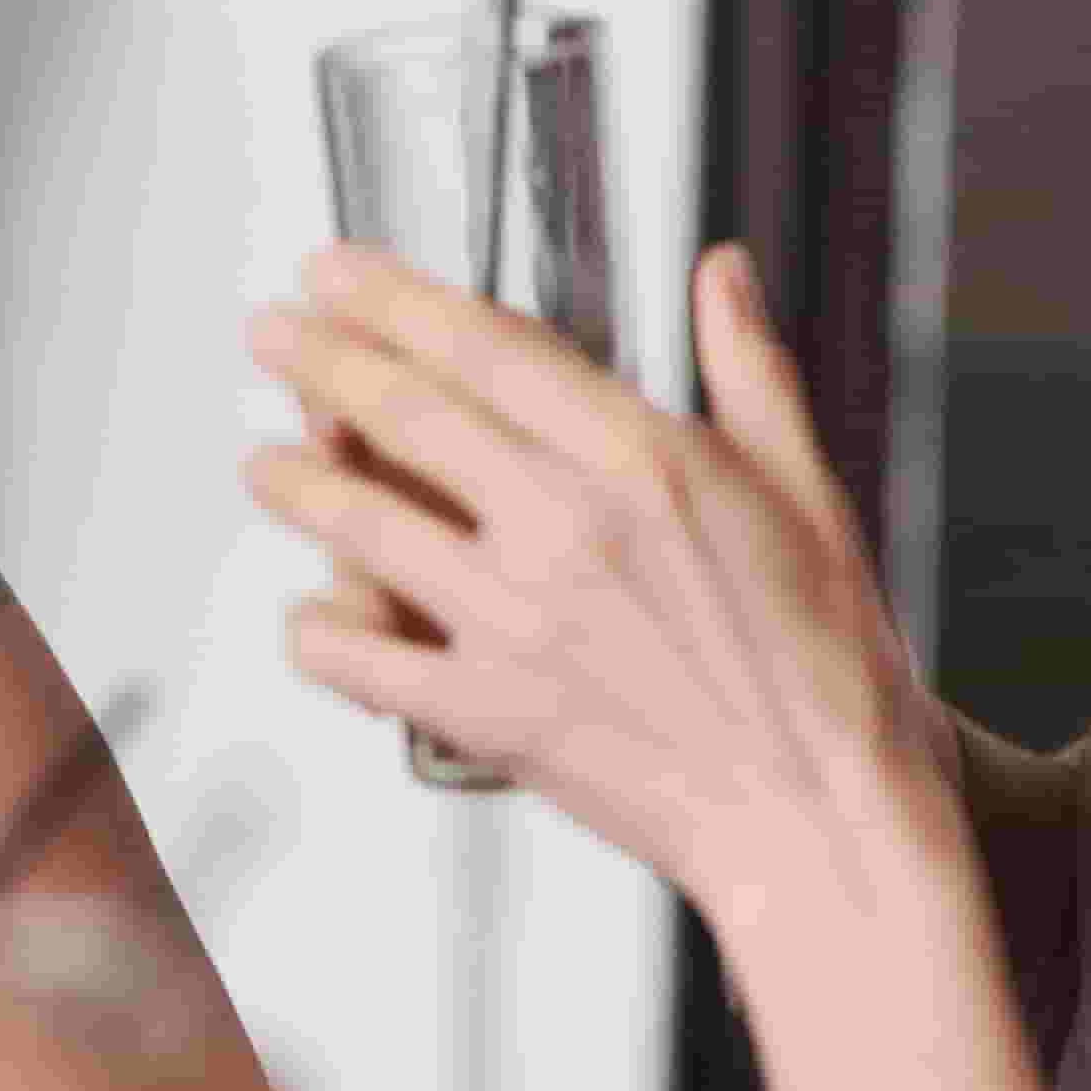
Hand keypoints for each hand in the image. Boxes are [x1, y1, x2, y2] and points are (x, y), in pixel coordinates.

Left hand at [244, 241, 958, 914]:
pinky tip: (308, 613)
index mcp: (645, 460)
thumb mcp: (809, 494)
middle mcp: (568, 527)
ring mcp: (518, 621)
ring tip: (263, 464)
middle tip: (270, 334)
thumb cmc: (828, 666)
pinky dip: (318, 631)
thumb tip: (719, 271)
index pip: (484, 347)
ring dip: (297, 485)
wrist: (822, 819)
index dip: (391, 299)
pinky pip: (360, 661)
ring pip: (364, 525)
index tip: (335, 271)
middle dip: (319, 362)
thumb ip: (750, 371)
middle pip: (404, 416)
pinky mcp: (488, 712)